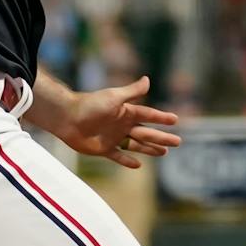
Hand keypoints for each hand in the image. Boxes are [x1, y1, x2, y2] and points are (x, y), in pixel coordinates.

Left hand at [46, 76, 181, 169]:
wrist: (68, 118)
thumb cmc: (91, 105)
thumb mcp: (114, 97)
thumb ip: (132, 91)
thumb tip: (148, 79)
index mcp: (126, 112)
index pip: (148, 115)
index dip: (161, 118)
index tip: (175, 120)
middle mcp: (122, 125)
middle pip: (146, 133)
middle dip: (162, 138)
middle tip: (178, 142)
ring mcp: (113, 138)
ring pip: (136, 145)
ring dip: (150, 149)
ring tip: (164, 153)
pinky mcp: (103, 150)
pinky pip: (118, 156)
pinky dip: (128, 161)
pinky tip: (139, 165)